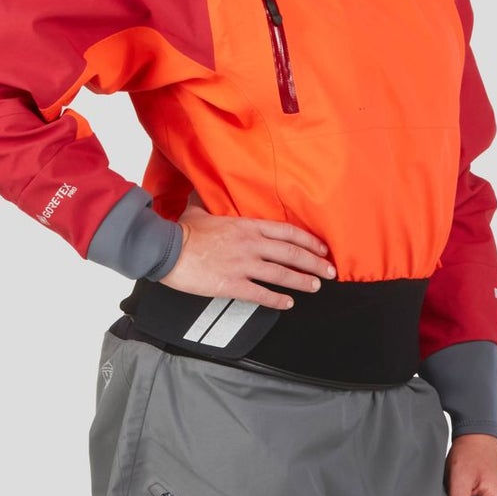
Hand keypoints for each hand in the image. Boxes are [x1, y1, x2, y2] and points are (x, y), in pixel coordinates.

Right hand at [160, 191, 336, 309]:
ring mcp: (243, 265)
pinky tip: (288, 304)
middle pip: (292, 254)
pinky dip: (278, 300)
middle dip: (315, 263)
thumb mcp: (199, 211)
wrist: (166, 251)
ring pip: (282, 274)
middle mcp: (250, 244)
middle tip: (330, 272)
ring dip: (302, 281)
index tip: (322, 249)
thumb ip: (209, 204)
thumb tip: (203, 192)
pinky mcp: (232, 284)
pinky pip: (262, 294)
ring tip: (315, 287)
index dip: (309, 241)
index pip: (287, 232)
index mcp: (246, 226)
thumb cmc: (182, 232)